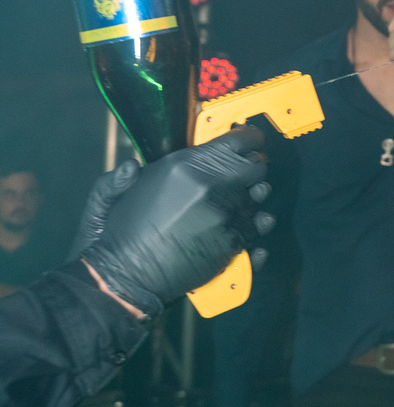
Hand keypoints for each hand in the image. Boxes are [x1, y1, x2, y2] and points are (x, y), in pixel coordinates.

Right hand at [81, 126, 272, 319]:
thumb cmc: (116, 236)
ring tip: (246, 199)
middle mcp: (213, 188)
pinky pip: (258, 228)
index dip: (248, 138)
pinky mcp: (232, 244)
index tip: (250, 140)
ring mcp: (226, 217)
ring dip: (255, 197)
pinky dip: (257, 225)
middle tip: (245, 172)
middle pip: (255, 168)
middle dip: (253, 168)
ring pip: (259, 198)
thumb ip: (124, 176)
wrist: (124, 278)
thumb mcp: (109, 195)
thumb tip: (132, 167)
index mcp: (187, 168)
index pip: (237, 141)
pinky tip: (252, 224)